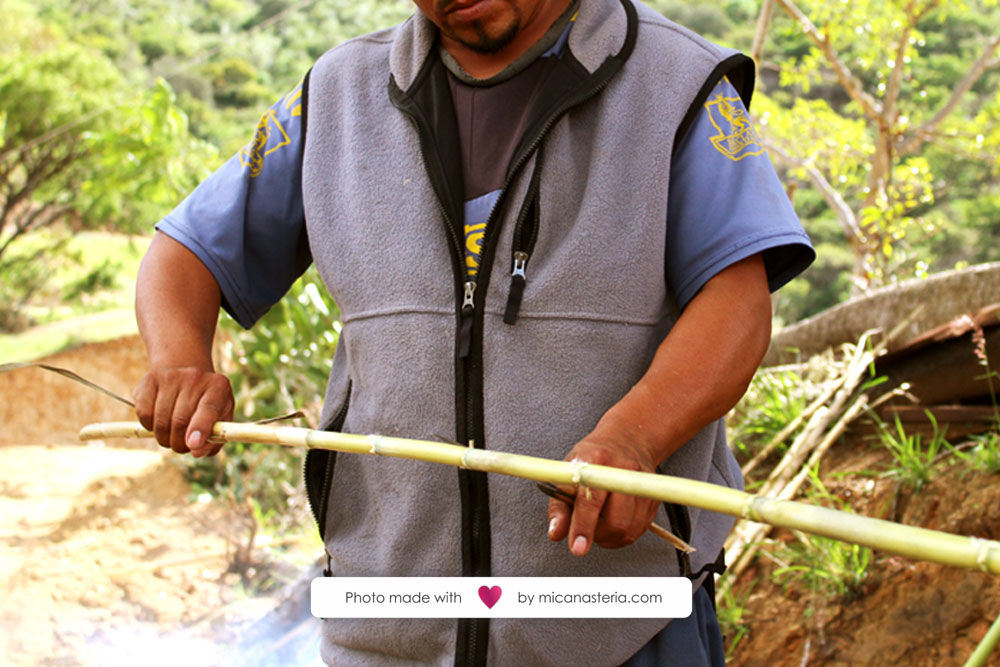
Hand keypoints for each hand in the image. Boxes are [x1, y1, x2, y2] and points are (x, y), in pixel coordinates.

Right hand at [133, 367, 233, 456]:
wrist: (186, 374)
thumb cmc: (206, 405)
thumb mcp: (219, 419)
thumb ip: (213, 439)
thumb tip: (196, 452)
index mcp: (218, 387)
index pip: (209, 408)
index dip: (200, 429)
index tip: (193, 445)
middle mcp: (195, 377)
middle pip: (181, 419)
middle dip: (179, 443)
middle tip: (181, 447)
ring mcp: (171, 376)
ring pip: (161, 419)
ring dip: (164, 437)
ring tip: (170, 437)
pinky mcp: (150, 380)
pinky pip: (144, 413)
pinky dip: (149, 426)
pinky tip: (158, 423)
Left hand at [546, 430, 660, 556]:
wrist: (627, 441)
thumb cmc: (593, 458)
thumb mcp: (568, 473)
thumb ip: (559, 505)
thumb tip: (556, 533)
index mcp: (598, 461)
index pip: (591, 499)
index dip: (583, 526)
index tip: (577, 547)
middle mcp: (624, 472)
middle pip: (615, 521)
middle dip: (597, 534)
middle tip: (585, 527)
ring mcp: (642, 486)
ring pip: (627, 531)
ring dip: (608, 536)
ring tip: (598, 521)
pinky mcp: (654, 499)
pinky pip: (637, 531)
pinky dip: (620, 534)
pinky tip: (612, 520)